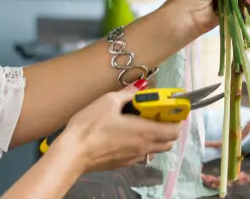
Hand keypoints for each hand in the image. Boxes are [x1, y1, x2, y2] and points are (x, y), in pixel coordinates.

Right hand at [55, 85, 180, 173]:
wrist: (72, 153)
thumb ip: (128, 94)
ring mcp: (134, 158)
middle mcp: (143, 147)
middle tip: (157, 114)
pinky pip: (141, 154)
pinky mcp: (123, 163)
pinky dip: (142, 144)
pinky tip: (127, 134)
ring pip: (155, 149)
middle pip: (169, 142)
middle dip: (168, 128)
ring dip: (156, 137)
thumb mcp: (108, 101)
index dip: (177, 119)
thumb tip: (140, 86)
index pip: (175, 130)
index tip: (170, 108)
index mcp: (145, 132)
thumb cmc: (90, 127)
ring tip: (143, 123)